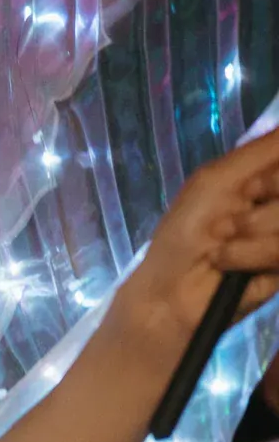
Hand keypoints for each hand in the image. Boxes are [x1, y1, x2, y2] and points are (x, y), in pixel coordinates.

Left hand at [124, 124, 278, 354]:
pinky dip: (254, 254)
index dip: (273, 177)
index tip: (251, 187)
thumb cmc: (185, 232)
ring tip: (223, 244)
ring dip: (252, 234)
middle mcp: (278, 202)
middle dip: (262, 202)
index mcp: (267, 175)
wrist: (172, 293)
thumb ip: (265, 148)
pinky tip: (229, 263)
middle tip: (228, 220)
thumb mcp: (218, 179)